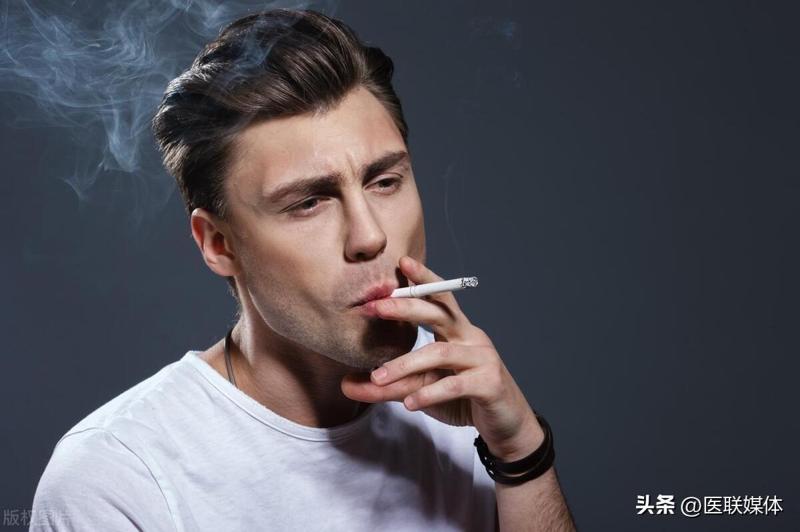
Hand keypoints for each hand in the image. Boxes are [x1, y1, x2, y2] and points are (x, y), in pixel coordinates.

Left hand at [341, 256, 544, 460]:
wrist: (506, 427)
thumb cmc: (464, 400)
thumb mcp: (421, 389)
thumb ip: (388, 385)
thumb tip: (346, 384)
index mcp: (458, 331)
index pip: (439, 298)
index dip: (423, 279)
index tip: (401, 262)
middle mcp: (472, 338)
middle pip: (438, 314)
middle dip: (405, 308)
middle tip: (374, 307)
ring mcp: (483, 359)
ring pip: (440, 353)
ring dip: (406, 364)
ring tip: (378, 378)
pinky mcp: (490, 384)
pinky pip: (455, 385)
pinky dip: (430, 393)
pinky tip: (410, 404)